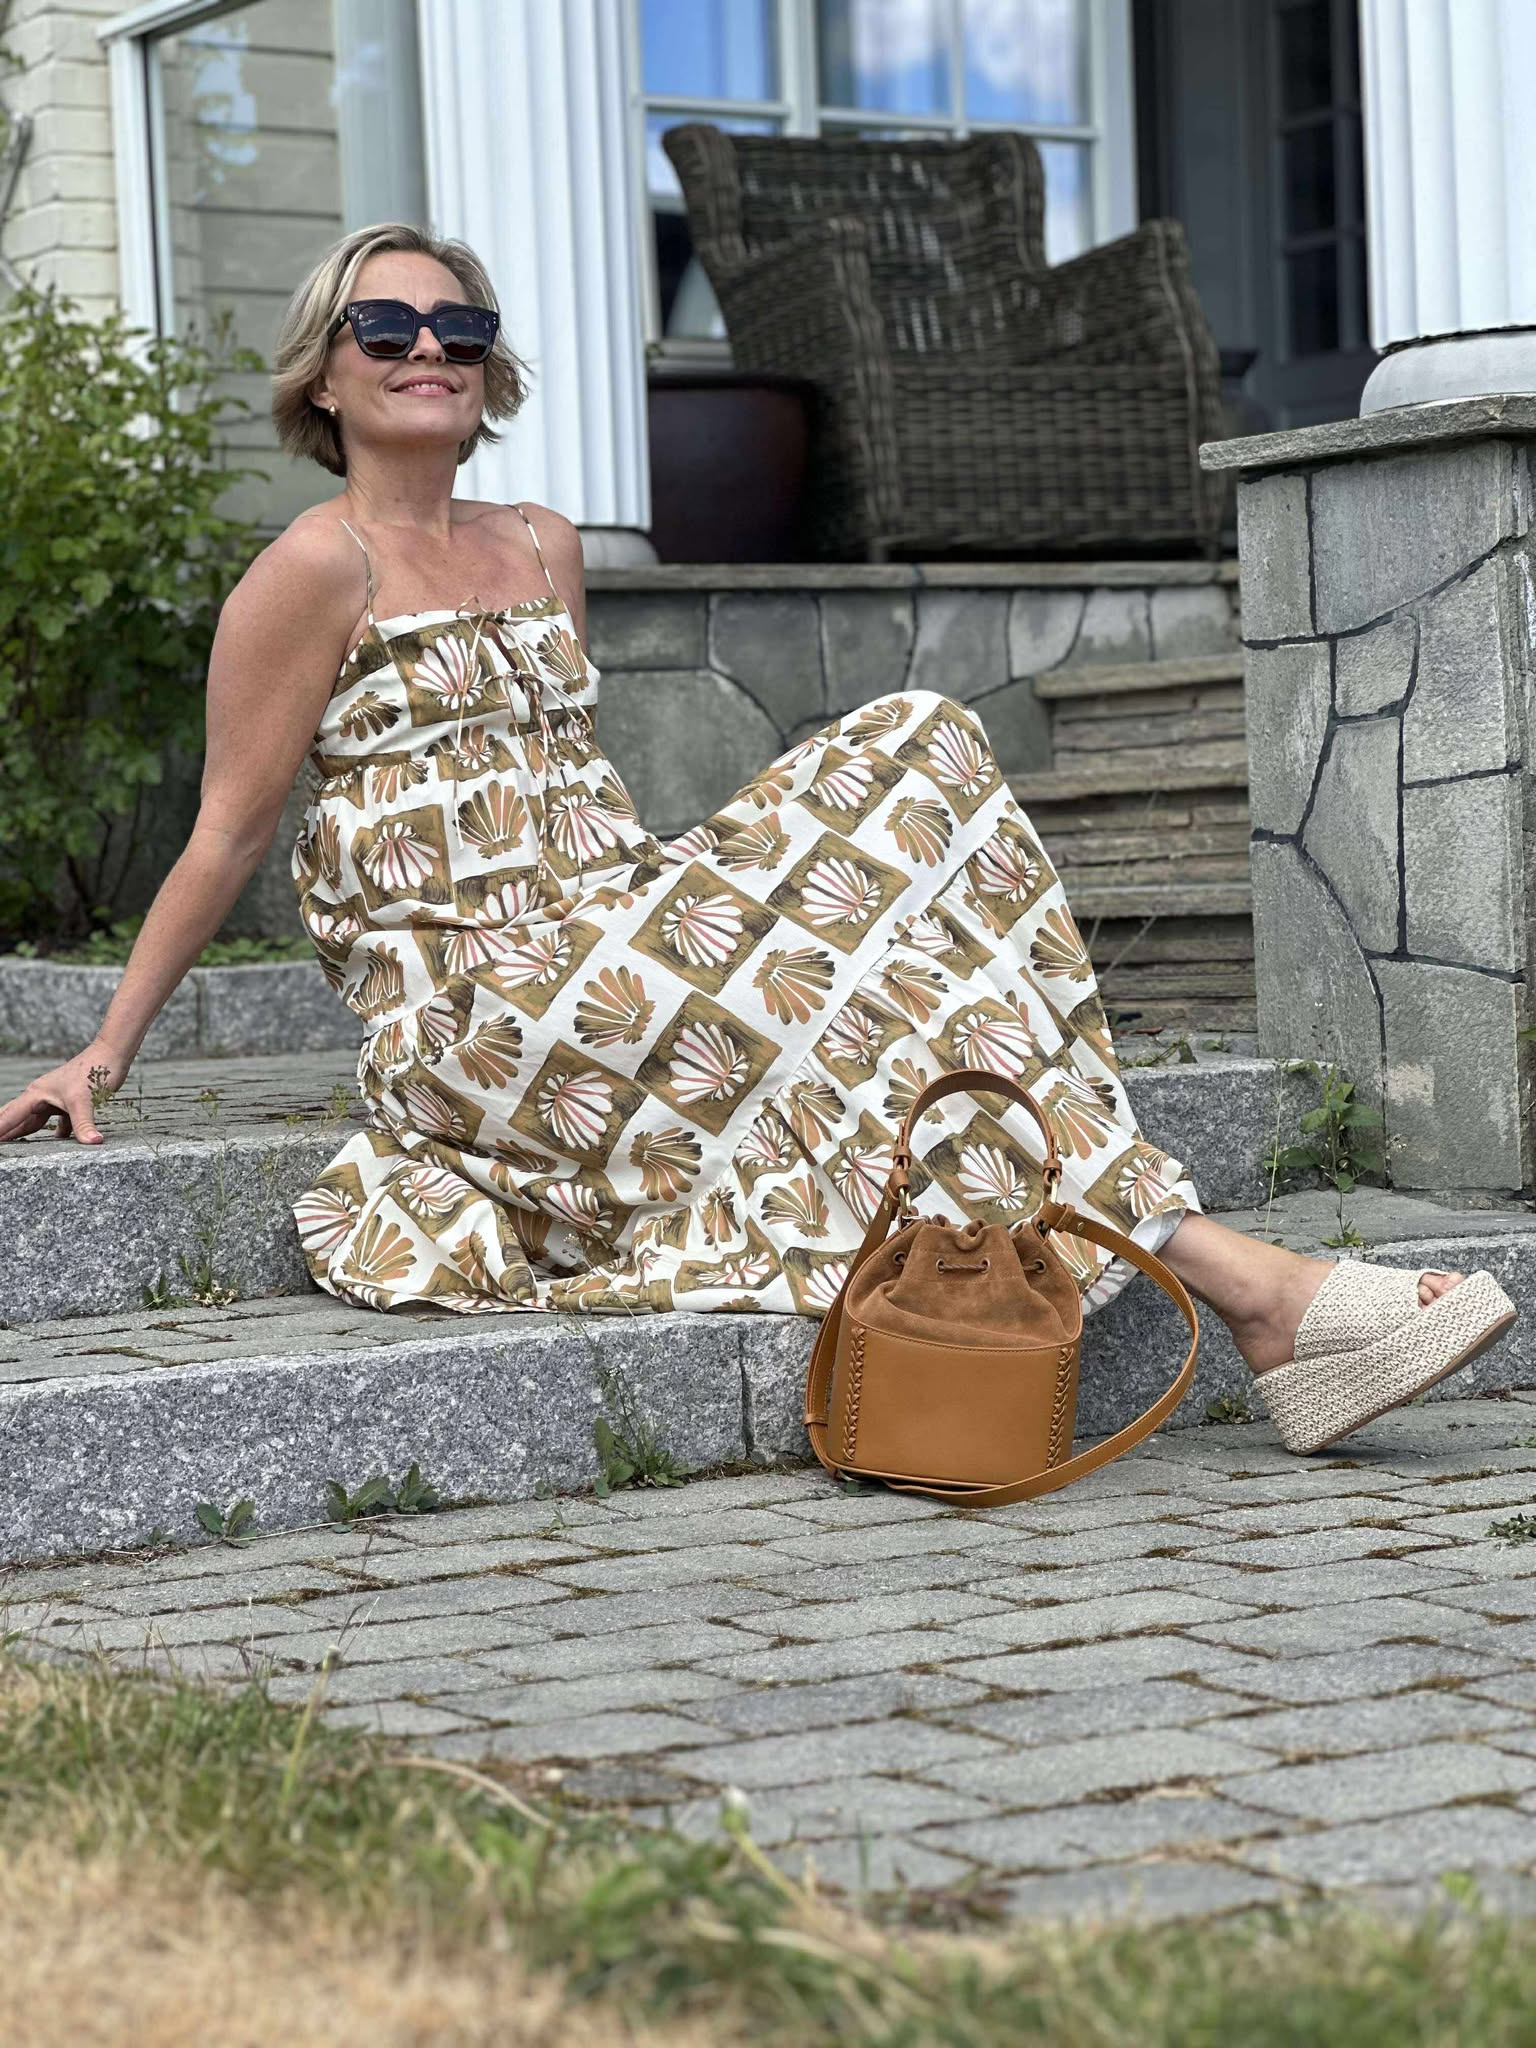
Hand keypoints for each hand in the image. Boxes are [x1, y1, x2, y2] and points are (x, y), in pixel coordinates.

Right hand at [0, 1040, 130, 1144]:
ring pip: (36, 1120)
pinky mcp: (71, 1102)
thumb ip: (84, 1124)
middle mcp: (42, 1096)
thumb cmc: (94, 1070)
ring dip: (25, 1133)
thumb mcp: (84, 1101)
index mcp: (37, 1094)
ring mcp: (56, 1099)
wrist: (111, 1054)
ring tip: (13, 1147)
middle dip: (5, 1131)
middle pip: (17, 1118)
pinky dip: (56, 1132)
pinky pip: (58, 1121)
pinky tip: (56, 1143)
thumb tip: (92, 1142)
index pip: (10, 1116)